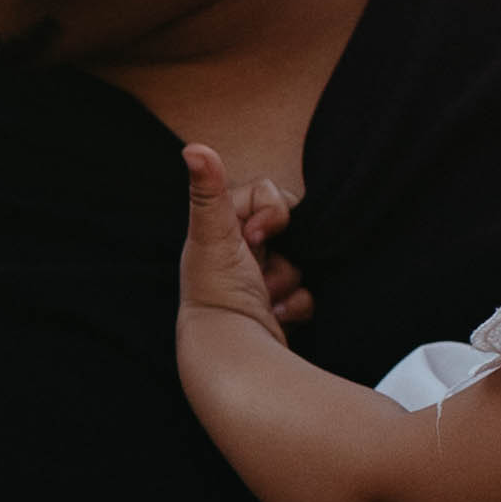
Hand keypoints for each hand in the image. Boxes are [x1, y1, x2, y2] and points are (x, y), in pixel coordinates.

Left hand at [178, 143, 308, 339]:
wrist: (231, 355)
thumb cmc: (216, 293)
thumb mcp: (211, 236)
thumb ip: (207, 192)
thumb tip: (194, 146)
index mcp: (220, 230)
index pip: (267, 194)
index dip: (271, 212)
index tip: (255, 238)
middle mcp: (238, 254)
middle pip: (289, 227)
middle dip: (283, 250)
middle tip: (260, 269)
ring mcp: (259, 283)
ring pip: (300, 261)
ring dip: (288, 280)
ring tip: (265, 298)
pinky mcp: (277, 310)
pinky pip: (306, 293)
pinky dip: (296, 305)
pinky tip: (276, 317)